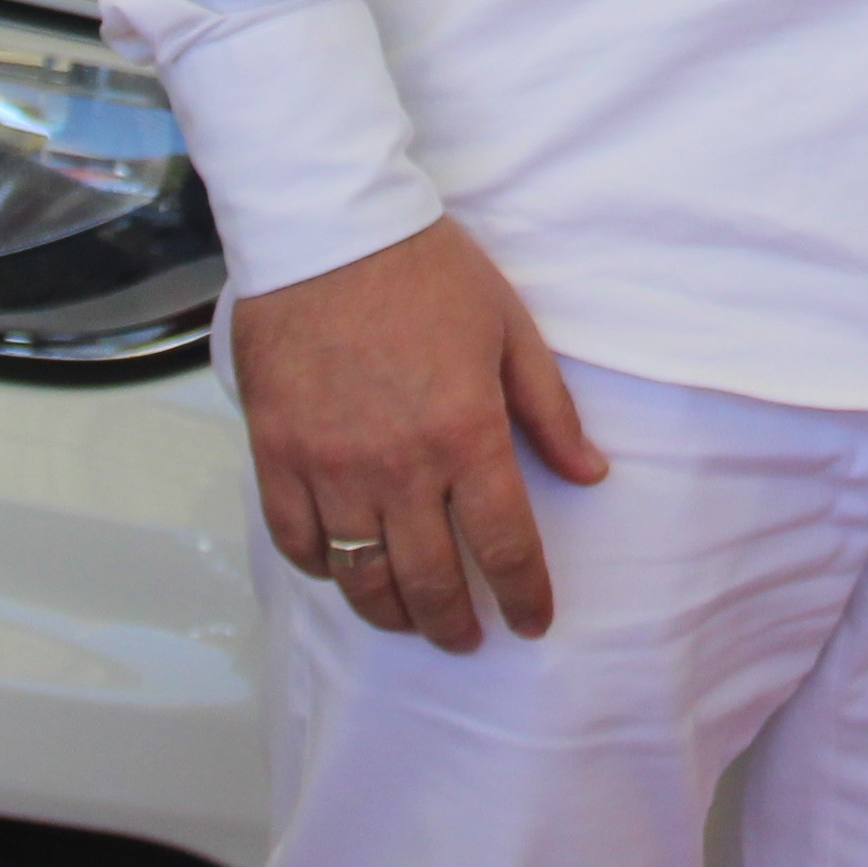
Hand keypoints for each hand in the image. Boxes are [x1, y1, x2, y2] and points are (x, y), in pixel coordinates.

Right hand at [229, 218, 610, 650]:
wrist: (327, 229)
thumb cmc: (424, 270)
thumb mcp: (509, 328)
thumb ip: (549, 410)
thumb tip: (590, 473)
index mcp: (466, 433)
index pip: (504, 545)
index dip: (523, 595)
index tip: (532, 621)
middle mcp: (398, 466)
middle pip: (429, 580)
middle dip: (455, 624)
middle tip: (468, 637)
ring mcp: (330, 467)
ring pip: (361, 577)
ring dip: (391, 613)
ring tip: (412, 620)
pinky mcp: (278, 456)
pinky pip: (297, 542)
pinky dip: (323, 569)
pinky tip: (344, 570)